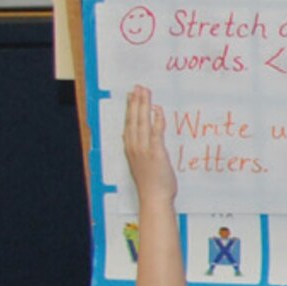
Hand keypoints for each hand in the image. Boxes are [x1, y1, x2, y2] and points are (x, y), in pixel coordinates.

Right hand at [122, 85, 176, 210]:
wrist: (154, 198)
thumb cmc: (151, 185)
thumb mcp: (141, 166)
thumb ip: (140, 153)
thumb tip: (142, 143)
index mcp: (130, 149)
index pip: (129, 124)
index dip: (130, 109)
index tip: (132, 96)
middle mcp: (134, 146)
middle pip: (133, 119)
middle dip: (136, 102)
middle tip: (139, 87)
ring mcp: (144, 149)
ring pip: (142, 122)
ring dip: (144, 105)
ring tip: (145, 92)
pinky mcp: (156, 152)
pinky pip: (156, 132)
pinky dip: (156, 120)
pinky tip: (158, 110)